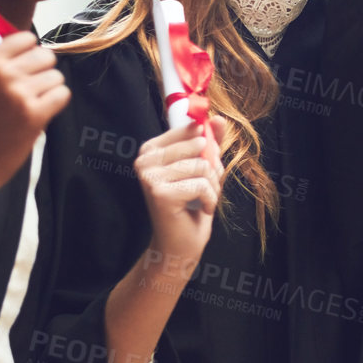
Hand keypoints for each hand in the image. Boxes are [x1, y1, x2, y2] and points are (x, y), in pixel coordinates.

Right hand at [0, 32, 68, 235]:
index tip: (25, 69)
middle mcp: (1, 73)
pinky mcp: (34, 112)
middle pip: (46, 55)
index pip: (27, 38)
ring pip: (57, 76)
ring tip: (30, 105)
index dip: (31, 54)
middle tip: (29, 91)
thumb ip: (3, 62)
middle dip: (43, 72)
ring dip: (49, 91)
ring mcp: (18, 92)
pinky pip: (63, 94)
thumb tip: (34, 45)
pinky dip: (56, 104)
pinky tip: (39, 114)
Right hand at [134, 116, 228, 282]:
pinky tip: (200, 209)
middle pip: (199, 145)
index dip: (208, 146)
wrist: (180, 244)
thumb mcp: (205, 167)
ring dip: (212, 187)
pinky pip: (202, 185)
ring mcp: (149, 176)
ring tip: (201, 200)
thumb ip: (210, 141)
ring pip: (203, 166)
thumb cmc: (192, 204)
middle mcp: (144, 160)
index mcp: (151, 149)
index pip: (190, 129)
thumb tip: (218, 118)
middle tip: (203, 188)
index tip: (205, 165)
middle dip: (212, 169)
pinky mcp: (159, 192)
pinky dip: (210, 200)